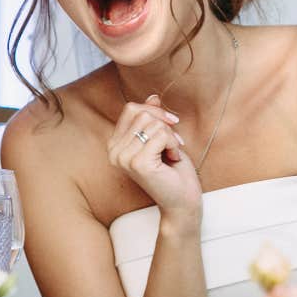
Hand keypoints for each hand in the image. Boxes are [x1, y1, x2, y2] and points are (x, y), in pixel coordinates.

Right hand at [106, 95, 200, 219]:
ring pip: (153, 124)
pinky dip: (174, 145)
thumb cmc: (173, 171)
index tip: (170, 126)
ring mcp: (123, 157)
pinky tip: (172, 159)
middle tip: (173, 144)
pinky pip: (161, 135)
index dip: (155, 112)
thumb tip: (152, 96)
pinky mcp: (138, 163)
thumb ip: (152, 118)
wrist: (181, 200)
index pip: (131, 108)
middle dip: (165, 125)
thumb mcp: (161, 138)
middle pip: (142, 113)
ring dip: (171, 137)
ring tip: (171, 154)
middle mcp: (114, 151)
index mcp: (115, 144)